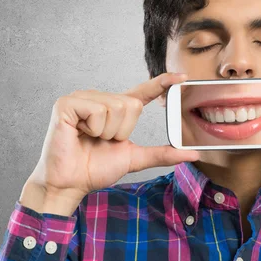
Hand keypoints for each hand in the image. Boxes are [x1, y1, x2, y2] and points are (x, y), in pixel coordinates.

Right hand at [24, 72, 199, 205]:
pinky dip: (93, 128)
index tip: (182, 76)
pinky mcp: (67, 103)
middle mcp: (100, 99)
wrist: (70, 183)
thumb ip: (162, 154)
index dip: (162, 83)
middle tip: (102, 141)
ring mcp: (82, 98)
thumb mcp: (135, 158)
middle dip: (122, 131)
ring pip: (116, 107)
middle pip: (131, 104)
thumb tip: (192, 154)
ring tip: (90, 138)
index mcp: (115, 109)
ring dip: (107, 132)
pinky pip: (98, 110)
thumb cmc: (95, 169)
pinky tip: (79, 133)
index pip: (143, 92)